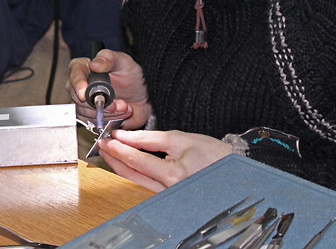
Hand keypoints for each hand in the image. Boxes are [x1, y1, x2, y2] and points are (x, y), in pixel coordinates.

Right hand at [66, 49, 151, 129]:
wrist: (142, 95)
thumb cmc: (131, 75)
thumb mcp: (123, 61)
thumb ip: (109, 58)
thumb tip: (94, 64)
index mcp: (83, 68)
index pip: (75, 74)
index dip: (78, 84)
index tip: (84, 94)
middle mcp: (80, 86)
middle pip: (78, 97)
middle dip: (100, 103)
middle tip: (118, 103)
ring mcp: (83, 103)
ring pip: (87, 113)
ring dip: (109, 113)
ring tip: (124, 106)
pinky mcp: (90, 117)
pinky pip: (94, 123)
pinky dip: (110, 120)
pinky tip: (122, 113)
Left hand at [98, 129, 232, 191]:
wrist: (233, 171)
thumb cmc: (213, 154)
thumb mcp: (180, 139)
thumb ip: (149, 139)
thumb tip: (126, 137)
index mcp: (173, 175)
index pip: (137, 160)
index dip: (118, 149)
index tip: (107, 139)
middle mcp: (168, 191)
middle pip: (131, 174)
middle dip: (114, 159)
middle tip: (102, 145)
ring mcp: (168, 197)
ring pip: (136, 181)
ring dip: (121, 166)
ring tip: (110, 151)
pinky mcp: (168, 197)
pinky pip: (145, 185)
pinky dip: (133, 172)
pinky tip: (127, 163)